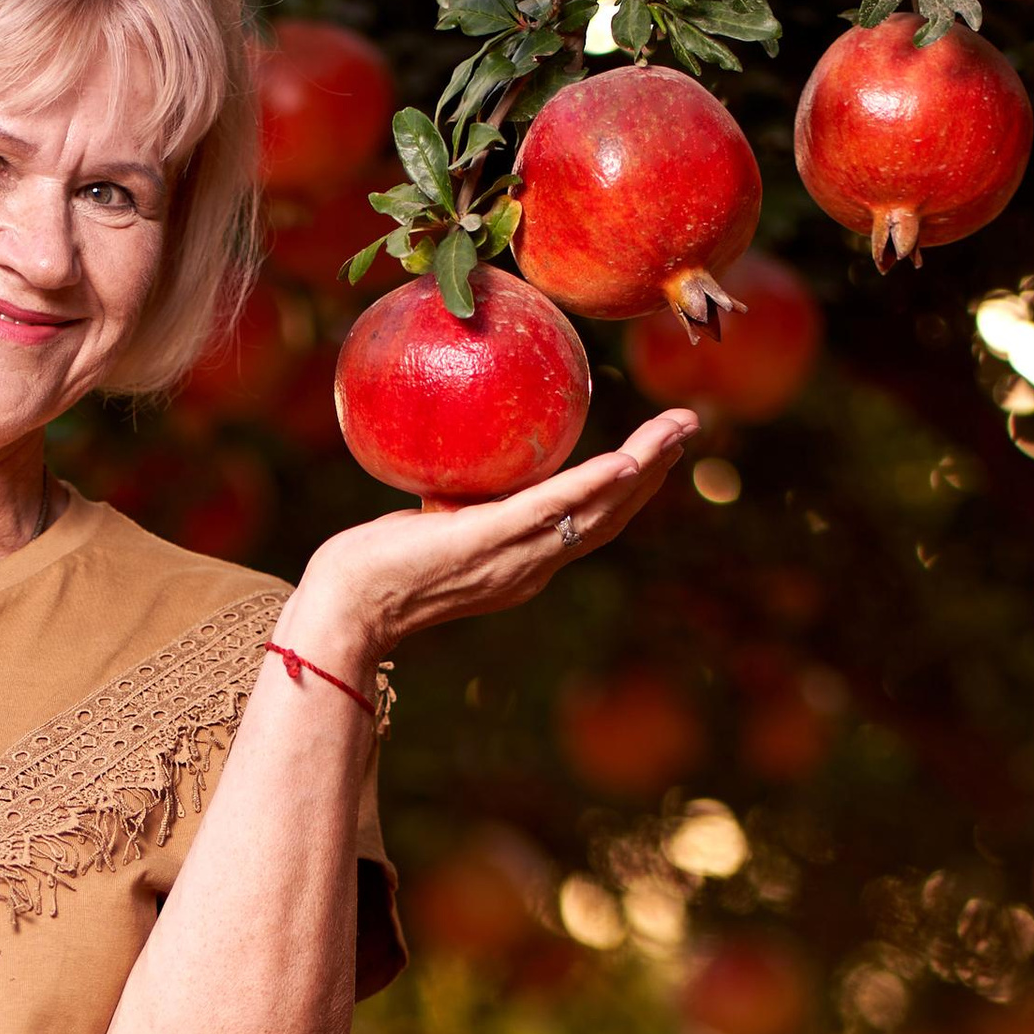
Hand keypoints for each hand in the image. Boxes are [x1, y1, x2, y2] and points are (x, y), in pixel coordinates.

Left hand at [284, 408, 699, 674]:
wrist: (345, 608)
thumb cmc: (374, 568)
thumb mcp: (431, 527)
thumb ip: (457, 503)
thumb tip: (457, 463)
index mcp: (523, 563)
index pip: (590, 522)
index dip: (631, 488)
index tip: (657, 452)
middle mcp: (530, 566)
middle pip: (611, 516)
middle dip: (656, 470)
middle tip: (689, 426)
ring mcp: (512, 557)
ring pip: (595, 511)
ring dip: (644, 469)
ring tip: (677, 432)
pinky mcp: (486, 543)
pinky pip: (549, 511)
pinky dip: (591, 486)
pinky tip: (625, 463)